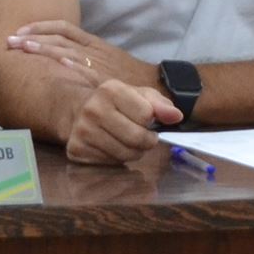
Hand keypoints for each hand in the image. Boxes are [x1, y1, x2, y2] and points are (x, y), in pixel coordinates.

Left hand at [1, 20, 155, 88]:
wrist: (153, 86)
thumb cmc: (126, 74)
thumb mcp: (105, 57)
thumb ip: (83, 53)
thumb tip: (58, 54)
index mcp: (92, 42)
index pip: (62, 28)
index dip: (40, 27)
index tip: (20, 31)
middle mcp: (93, 50)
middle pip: (58, 37)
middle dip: (32, 37)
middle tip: (11, 40)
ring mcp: (99, 63)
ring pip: (67, 50)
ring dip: (43, 48)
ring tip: (22, 48)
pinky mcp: (106, 78)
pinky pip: (88, 69)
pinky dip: (73, 64)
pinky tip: (57, 63)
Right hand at [61, 77, 179, 166]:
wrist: (78, 109)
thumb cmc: (116, 103)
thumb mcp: (140, 96)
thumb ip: (161, 105)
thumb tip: (176, 117)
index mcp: (111, 90)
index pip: (146, 115)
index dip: (152, 121)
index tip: (147, 121)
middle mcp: (93, 109)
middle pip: (136, 138)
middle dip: (147, 141)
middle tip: (144, 137)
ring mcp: (82, 130)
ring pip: (125, 154)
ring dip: (134, 152)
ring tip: (127, 142)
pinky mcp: (77, 149)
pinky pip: (110, 163)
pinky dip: (117, 159)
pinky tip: (111, 147)